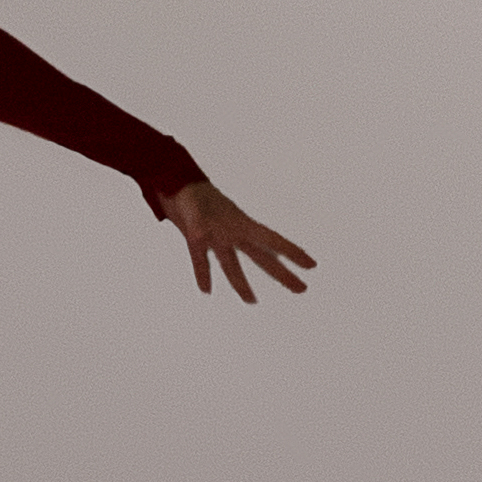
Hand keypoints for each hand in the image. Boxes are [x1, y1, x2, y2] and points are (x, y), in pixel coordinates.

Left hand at [166, 182, 313, 305]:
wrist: (170, 181)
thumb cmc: (187, 189)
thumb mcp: (194, 203)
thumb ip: (197, 220)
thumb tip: (198, 235)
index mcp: (239, 222)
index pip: (270, 240)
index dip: (291, 252)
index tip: (311, 264)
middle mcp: (231, 231)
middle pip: (261, 257)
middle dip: (281, 274)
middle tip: (301, 290)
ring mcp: (215, 236)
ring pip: (232, 264)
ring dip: (241, 283)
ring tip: (252, 301)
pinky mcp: (196, 239)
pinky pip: (202, 260)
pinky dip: (203, 273)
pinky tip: (206, 289)